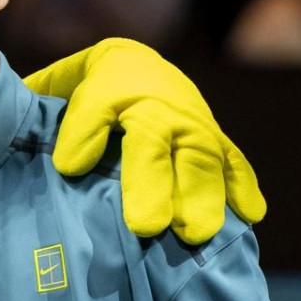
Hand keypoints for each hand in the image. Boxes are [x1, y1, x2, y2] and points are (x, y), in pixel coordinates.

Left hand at [25, 38, 265, 243]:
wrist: (136, 66)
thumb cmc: (85, 93)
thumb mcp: (60, 93)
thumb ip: (51, 120)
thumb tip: (52, 158)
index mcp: (115, 87)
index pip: (98, 107)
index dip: (85, 133)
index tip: (69, 167)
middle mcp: (160, 105)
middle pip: (156, 140)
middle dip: (152, 181)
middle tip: (146, 226)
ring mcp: (193, 122)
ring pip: (202, 156)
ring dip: (201, 195)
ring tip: (194, 234)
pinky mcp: (216, 140)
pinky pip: (234, 162)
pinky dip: (242, 187)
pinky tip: (250, 215)